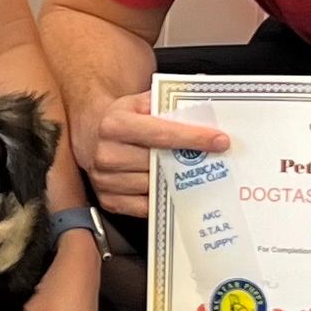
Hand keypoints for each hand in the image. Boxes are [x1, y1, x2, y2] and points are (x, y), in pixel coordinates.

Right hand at [78, 91, 228, 217]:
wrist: (90, 134)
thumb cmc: (119, 118)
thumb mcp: (136, 102)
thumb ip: (164, 103)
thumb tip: (199, 107)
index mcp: (115, 125)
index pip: (163, 134)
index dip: (194, 138)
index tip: (220, 141)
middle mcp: (107, 154)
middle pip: (160, 163)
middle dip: (190, 161)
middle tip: (215, 158)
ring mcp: (106, 181)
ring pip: (155, 186)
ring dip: (177, 182)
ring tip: (193, 173)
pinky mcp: (109, 201)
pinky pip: (144, 207)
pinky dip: (162, 200)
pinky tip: (173, 190)